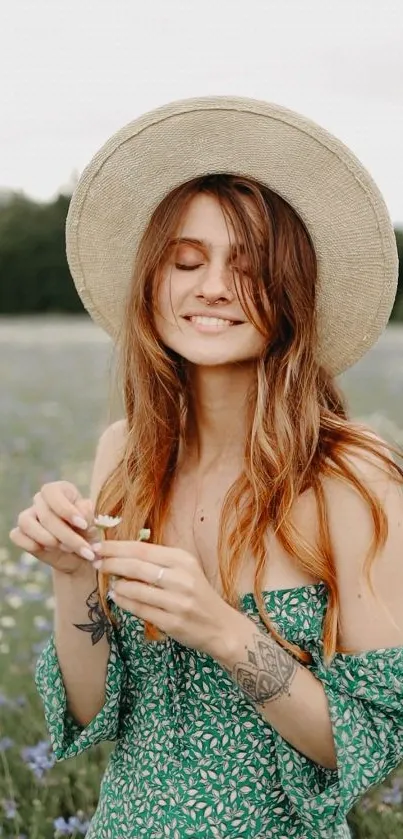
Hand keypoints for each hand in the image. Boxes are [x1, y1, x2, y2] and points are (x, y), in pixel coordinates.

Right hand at [9, 481, 100, 575]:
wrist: (80, 555)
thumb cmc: (87, 533)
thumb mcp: (93, 524)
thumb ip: (88, 515)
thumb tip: (81, 511)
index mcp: (60, 490)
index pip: (52, 492)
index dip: (66, 509)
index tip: (83, 525)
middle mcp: (41, 500)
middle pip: (45, 514)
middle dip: (66, 535)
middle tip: (84, 549)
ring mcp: (28, 516)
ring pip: (26, 522)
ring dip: (48, 539)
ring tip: (67, 549)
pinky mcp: (20, 533)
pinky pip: (16, 535)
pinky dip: (32, 545)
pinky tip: (50, 551)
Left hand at [95, 539, 234, 655]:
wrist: (221, 626)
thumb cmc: (197, 594)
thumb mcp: (184, 570)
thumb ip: (158, 561)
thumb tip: (122, 553)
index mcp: (182, 560)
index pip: (142, 550)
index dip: (116, 548)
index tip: (98, 546)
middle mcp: (182, 578)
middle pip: (136, 567)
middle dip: (111, 563)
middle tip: (95, 562)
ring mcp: (178, 601)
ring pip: (136, 590)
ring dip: (117, 585)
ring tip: (109, 582)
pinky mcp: (173, 622)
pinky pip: (141, 610)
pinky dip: (125, 603)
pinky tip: (118, 598)